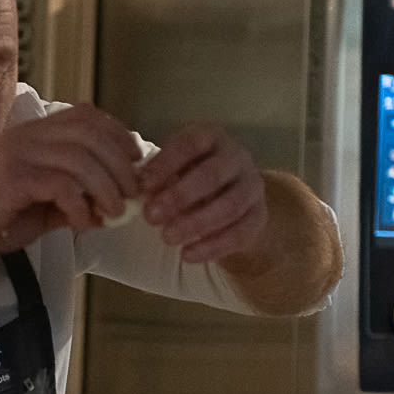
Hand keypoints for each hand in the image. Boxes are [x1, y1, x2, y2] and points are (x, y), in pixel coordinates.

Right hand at [0, 103, 141, 258]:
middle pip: (92, 134)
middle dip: (121, 165)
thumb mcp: (39, 205)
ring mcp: (17, 154)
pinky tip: (81, 224)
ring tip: (113, 213)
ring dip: (107, 189)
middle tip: (132, 195)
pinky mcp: (11, 179)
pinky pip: (62, 185)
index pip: (87, 115)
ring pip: (82, 159)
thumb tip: (112, 204)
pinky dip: (81, 207)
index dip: (119, 135)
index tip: (136, 162)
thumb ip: (72, 197)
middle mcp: (26, 136)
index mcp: (33, 134)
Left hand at [139, 122, 266, 262]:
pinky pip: (240, 233)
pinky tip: (188, 256)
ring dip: (196, 224)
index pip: (191, 144)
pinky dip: (213, 247)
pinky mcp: (259, 216)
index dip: (166, 164)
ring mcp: (252, 186)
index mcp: (211, 137)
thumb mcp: (173, 168)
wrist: (229, 198)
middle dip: (179, 197)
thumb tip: (133, 190)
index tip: (143, 185)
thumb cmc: (190, 177)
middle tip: (150, 217)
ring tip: (167, 238)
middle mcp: (237, 157)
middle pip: (211, 175)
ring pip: (229, 206)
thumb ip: (155, 175)